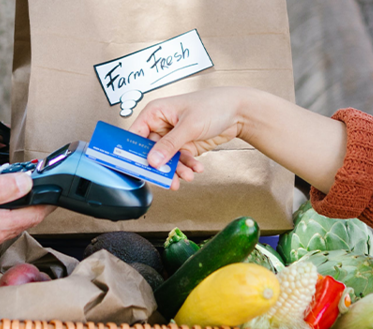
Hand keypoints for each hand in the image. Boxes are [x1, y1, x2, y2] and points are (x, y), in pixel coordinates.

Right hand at [130, 87, 267, 186]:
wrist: (239, 112)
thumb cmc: (214, 105)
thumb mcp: (189, 125)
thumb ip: (170, 144)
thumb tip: (153, 160)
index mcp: (156, 113)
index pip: (135, 135)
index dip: (133, 152)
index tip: (136, 167)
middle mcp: (162, 125)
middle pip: (151, 152)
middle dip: (160, 166)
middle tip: (166, 179)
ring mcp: (174, 137)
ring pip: (166, 160)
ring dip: (176, 170)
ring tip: (187, 175)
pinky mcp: (185, 146)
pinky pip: (180, 162)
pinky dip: (187, 167)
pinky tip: (196, 168)